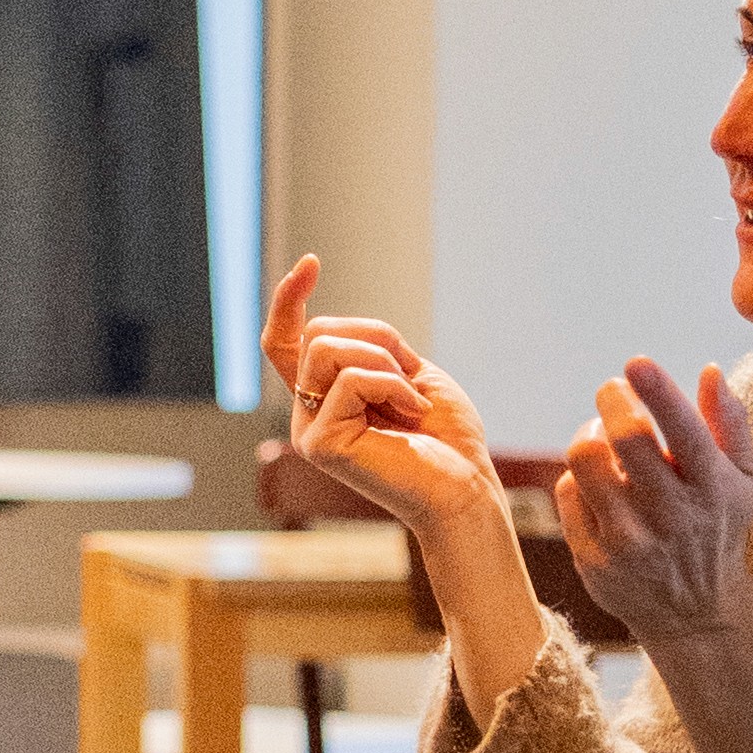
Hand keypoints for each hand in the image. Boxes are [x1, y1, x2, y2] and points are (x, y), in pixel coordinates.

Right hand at [262, 253, 510, 546]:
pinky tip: (413, 412)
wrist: (467, 489)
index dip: (288, 300)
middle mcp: (308, 412)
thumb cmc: (447, 438)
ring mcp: (310, 430)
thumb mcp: (408, 372)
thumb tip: (323, 332)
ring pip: (325, 349)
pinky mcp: (321, 445)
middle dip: (376, 337)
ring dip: (383, 361)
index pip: (285, 343)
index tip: (310, 263)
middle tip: (413, 375)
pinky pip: (350, 380)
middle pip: (316, 333)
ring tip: (411, 396)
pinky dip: (393, 385)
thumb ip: (367, 350)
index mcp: (326, 396)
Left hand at [550, 360, 752, 651]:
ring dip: (589, 433)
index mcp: (714, 489)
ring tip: (602, 433)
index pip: (686, 433)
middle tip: (613, 389)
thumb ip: (731, 423)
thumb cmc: (719, 525)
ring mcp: (630, 542)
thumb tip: (710, 370)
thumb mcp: (745, 479)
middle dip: (613, 400)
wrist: (695, 611)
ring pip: (586, 461)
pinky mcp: (594, 559)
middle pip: (626, 439)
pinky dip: (580, 476)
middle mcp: (673, 516)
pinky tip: (598, 481)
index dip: (659, 392)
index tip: (636, 362)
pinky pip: (568, 493)